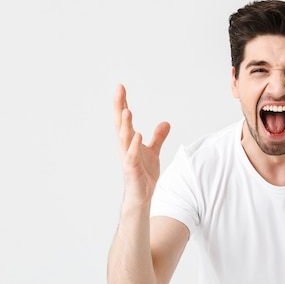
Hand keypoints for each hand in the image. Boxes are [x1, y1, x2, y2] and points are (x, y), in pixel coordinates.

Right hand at [113, 84, 170, 204]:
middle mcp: (125, 147)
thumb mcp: (154, 152)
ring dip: (125, 124)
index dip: (122, 103)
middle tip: (118, 89)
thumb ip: (158, 137)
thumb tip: (166, 123)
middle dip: (119, 106)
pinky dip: (134, 146)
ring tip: (127, 110)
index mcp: (129, 141)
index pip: (124, 119)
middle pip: (120, 123)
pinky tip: (137, 135)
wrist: (142, 196)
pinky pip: (132, 156)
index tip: (121, 87)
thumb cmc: (144, 174)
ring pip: (124, 138)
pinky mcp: (132, 169)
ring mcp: (127, 157)